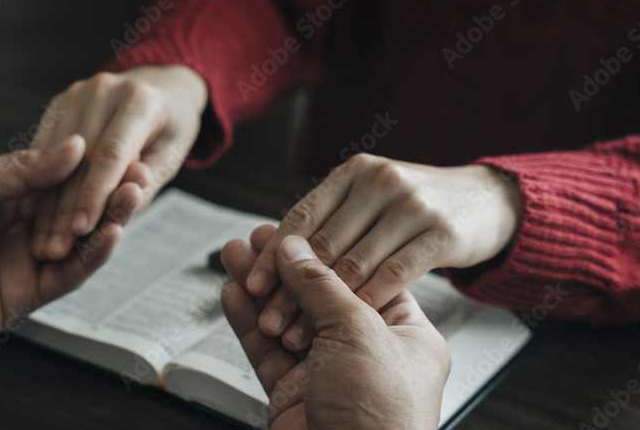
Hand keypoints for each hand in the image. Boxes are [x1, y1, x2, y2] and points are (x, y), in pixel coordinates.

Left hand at [0, 135, 140, 378]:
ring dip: (111, 219)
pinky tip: (113, 234)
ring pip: (81, 240)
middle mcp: (21, 227)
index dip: (92, 165)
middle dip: (110, 190)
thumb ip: (23, 170)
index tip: (122, 148)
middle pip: (78, 207)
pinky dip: (93, 255)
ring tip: (135, 195)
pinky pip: (69, 275)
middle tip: (140, 171)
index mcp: (5, 194)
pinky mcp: (26, 295)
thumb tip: (74, 147)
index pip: (61, 177)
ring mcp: (25, 261)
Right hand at [29, 65, 206, 260]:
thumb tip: (115, 214)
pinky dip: (39, 183)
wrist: (160, 89)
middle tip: (55, 249)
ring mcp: (78, 93)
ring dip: (46, 202)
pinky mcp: (60, 102)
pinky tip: (32, 214)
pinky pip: (45, 148)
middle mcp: (105, 90)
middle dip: (66, 208)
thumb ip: (144, 186)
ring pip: (56, 157)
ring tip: (42, 240)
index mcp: (140, 101)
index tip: (81, 230)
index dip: (94, 194)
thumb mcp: (170, 157)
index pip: (111, 154)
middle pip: (79, 159)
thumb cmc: (170, 129)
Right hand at [221, 230, 449, 429]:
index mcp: (405, 335)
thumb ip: (321, 285)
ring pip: (287, 320)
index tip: (298, 229)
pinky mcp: (295, 395)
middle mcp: (367, 354)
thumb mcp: (358, 332)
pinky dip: (248, 324)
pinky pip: (266, 352)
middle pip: (318, 297)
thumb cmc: (382, 420)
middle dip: (285, 267)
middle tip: (259, 238)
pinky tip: (233, 296)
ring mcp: (329, 375)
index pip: (361, 277)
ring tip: (237, 256)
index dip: (326, 252)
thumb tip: (296, 249)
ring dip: (260, 289)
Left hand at [246, 154, 520, 349]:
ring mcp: (412, 204)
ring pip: (354, 263)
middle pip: (322, 244)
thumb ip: (329, 223)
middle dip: (290, 289)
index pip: (301, 217)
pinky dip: (367, 301)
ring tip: (300, 333)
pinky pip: (394, 274)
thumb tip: (276, 253)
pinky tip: (349, 323)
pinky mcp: (442, 232)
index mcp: (352, 173)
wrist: (488, 201)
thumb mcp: (370, 201)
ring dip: (323, 307)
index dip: (274, 255)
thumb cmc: (416, 208)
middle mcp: (379, 181)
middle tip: (270, 320)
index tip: (252, 286)